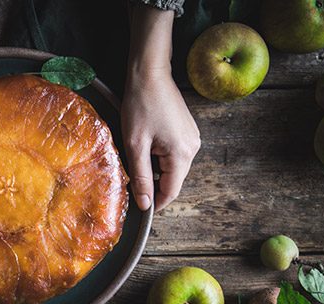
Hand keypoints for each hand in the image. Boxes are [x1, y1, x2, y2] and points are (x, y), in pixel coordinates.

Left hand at [122, 68, 199, 211]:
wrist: (150, 74)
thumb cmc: (141, 106)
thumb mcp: (135, 145)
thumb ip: (141, 177)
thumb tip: (145, 204)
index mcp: (182, 154)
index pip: (171, 191)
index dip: (156, 203)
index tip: (139, 209)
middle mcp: (192, 148)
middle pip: (172, 180)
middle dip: (152, 184)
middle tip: (130, 178)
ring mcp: (192, 139)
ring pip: (172, 168)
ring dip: (154, 169)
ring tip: (137, 155)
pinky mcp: (186, 132)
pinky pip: (173, 154)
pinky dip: (159, 157)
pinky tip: (146, 145)